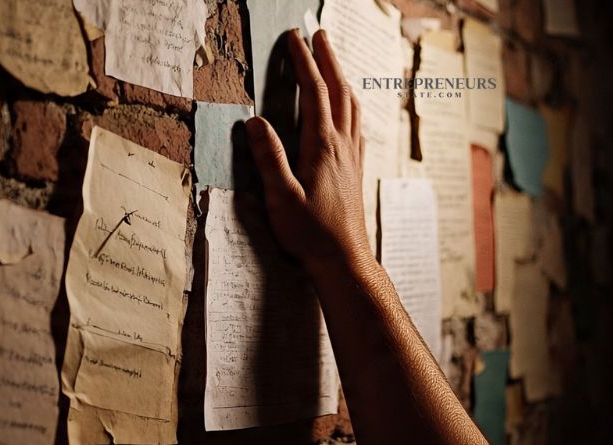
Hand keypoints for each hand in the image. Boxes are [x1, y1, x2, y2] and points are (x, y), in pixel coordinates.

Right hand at [245, 29, 369, 267]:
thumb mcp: (281, 198)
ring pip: (352, 106)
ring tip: (333, 62)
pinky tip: (349, 109)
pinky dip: (351, 104)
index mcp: (323, 147)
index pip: (314, 93)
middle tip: (319, 34)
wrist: (344, 260)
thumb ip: (269, 158)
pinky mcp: (356, 169)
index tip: (295, 38)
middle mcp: (342, 146)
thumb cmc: (310, 233)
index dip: (304, 62)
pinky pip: (357, 125)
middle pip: (339, 91)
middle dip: (328, 59)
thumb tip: (255, 121)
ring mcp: (353, 157)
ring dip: (342, 78)